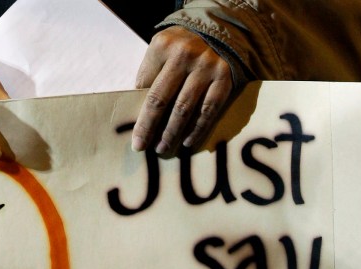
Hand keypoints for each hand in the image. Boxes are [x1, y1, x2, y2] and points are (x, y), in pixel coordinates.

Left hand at [133, 27, 233, 156]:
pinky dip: (197, 129)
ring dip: (171, 133)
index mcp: (163, 45)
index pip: (144, 84)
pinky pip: (208, 110)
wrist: (226, 28)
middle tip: (141, 146)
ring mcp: (206, 67)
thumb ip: (153, 71)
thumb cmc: (186, 45)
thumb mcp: (164, 46)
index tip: (134, 129)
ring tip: (162, 148)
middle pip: (160, 99)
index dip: (137, 108)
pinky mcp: (225, 78)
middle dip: (148, 126)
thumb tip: (140, 110)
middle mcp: (184, 55)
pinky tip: (187, 142)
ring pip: (184, 109)